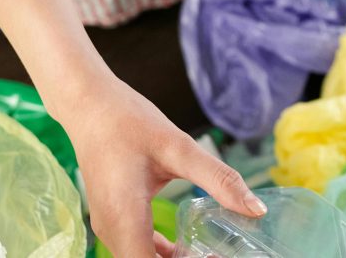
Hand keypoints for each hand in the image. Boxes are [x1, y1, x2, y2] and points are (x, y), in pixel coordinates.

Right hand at [60, 75, 265, 257]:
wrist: (90, 104)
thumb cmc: (129, 122)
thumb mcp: (180, 148)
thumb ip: (220, 180)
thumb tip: (256, 209)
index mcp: (125, 217)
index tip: (215, 257)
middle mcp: (111, 229)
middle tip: (218, 254)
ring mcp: (108, 225)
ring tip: (210, 253)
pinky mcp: (112, 218)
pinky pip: (135, 248)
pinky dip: (160, 254)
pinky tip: (185, 246)